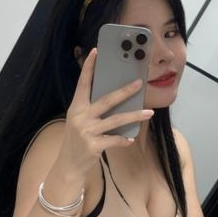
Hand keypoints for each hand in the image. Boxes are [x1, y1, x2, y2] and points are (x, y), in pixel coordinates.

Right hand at [57, 48, 152, 176]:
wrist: (68, 165)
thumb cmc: (78, 140)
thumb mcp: (79, 121)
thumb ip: (92, 109)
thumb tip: (117, 97)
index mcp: (76, 107)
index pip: (83, 83)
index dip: (89, 67)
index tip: (96, 51)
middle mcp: (80, 117)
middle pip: (106, 100)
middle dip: (124, 91)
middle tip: (139, 83)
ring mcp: (87, 131)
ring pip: (116, 120)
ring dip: (134, 116)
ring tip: (149, 113)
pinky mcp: (93, 145)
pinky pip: (114, 140)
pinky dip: (124, 139)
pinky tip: (131, 139)